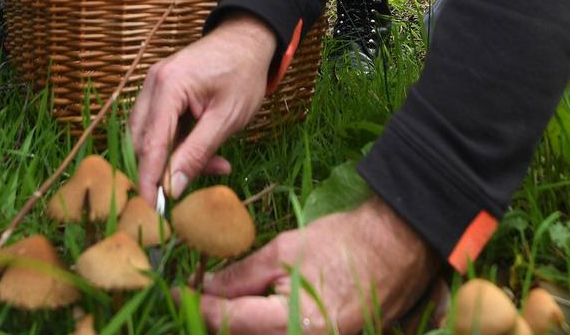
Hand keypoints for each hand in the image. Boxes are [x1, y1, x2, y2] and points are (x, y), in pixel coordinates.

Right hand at [130, 13, 274, 200]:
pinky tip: (209, 154)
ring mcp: (154, 86)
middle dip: (166, 169)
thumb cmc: (243, 74)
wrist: (248, 39)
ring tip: (215, 164)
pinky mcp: (162, 91)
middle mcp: (153, 84)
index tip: (152, 210)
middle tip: (193, 188)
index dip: (149, 179)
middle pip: (143, 141)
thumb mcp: (226, 119)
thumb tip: (172, 189)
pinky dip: (180, 144)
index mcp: (168, 87)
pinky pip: (161, 127)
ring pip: (151, 137)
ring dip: (177, 158)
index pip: (150, 144)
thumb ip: (197, 153)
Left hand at [200, 198, 438, 333]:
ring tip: (216, 304)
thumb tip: (206, 285)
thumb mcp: (283, 251)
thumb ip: (241, 275)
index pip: (230, 322)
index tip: (174, 293)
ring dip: (236, 326)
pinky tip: (246, 312)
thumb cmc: (341, 242)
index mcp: (295, 324)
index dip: (198, 307)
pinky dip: (260, 328)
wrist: (396, 247)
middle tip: (192, 299)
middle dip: (214, 321)